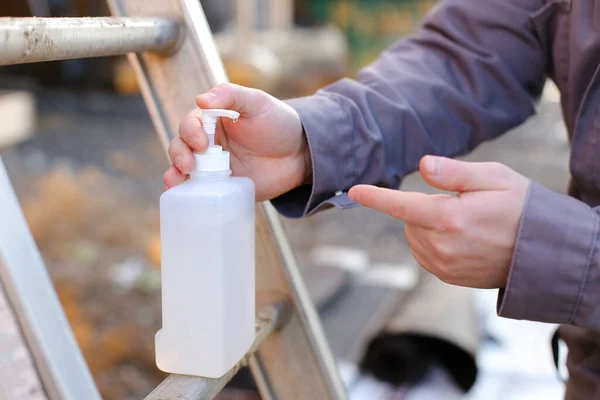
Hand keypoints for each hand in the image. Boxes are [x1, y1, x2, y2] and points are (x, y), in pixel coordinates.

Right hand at [164, 83, 310, 200]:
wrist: (301, 155)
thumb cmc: (279, 123)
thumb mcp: (258, 103)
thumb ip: (232, 96)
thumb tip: (201, 99)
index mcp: (213, 120)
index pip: (191, 124)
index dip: (190, 132)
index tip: (201, 143)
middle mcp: (208, 143)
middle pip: (181, 146)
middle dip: (179, 154)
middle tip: (188, 164)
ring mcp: (213, 167)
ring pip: (184, 169)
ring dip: (174, 174)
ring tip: (174, 181)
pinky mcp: (222, 187)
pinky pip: (200, 190)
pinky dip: (186, 193)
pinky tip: (179, 196)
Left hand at [348, 156, 529, 287]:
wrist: (543, 252)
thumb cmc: (520, 207)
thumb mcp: (494, 178)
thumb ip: (454, 173)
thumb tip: (423, 164)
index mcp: (449, 218)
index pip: (401, 205)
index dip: (376, 197)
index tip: (354, 191)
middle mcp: (441, 246)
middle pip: (410, 218)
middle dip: (426, 207)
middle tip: (462, 206)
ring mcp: (444, 265)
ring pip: (415, 236)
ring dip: (429, 226)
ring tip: (467, 224)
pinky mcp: (448, 277)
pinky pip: (425, 253)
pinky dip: (434, 243)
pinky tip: (463, 240)